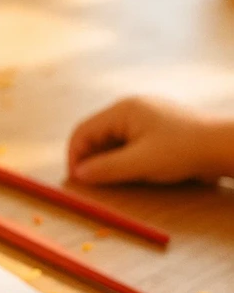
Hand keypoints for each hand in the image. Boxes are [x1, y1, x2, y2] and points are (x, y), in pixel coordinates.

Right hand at [67, 96, 233, 184]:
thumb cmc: (183, 150)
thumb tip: (79, 174)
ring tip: (113, 179)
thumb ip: (106, 169)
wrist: (222, 146)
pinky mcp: (155, 128)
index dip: (74, 156)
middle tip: (91, 184)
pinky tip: (132, 172)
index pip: (83, 131)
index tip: (76, 180)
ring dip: (107, 160)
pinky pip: (128, 142)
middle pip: (96, 134)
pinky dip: (122, 158)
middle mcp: (130, 108)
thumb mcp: (140, 163)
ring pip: (112, 140)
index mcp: (123, 110)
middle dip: (90, 159)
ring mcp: (143, 117)